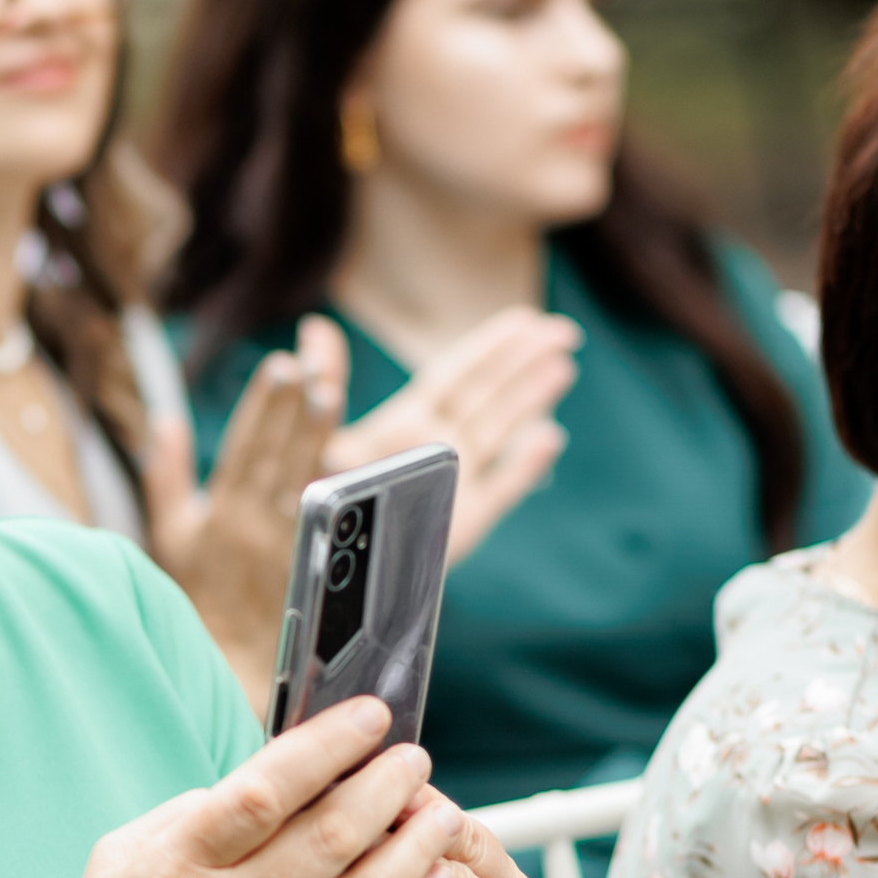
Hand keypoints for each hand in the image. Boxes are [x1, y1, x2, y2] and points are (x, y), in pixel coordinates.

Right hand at [13, 698, 477, 877]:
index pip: (263, 790)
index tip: (370, 717)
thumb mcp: (121, 864)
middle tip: (416, 760)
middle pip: (327, 839)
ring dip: (413, 850)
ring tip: (443, 814)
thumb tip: (276, 775)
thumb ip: (193, 815)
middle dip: (385, 789)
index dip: (326, 748)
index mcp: (171, 865)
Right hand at [142, 321, 345, 707]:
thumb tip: (163, 420)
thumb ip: (167, 474)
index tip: (280, 368)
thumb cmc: (197, 594)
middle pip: (277, 459)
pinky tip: (357, 463)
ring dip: (317, 441)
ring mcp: (283, 551)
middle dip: (293, 413)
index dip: (263, 407)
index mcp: (219, 513)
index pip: (244, 446)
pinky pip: (327, 529)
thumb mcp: (171, 533)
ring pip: (302, 486)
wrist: (225, 663)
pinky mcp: (309, 573)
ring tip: (331, 398)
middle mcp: (251, 528)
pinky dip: (338, 495)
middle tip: (312, 373)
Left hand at [326, 308, 578, 566]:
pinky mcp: (465, 521)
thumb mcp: (314, 428)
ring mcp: (455, 481)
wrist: (327, 560)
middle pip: (488, 395)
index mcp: (405, 421)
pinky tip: (550, 439)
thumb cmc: (315, 494)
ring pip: (501, 430)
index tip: (526, 317)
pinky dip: (527, 466)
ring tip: (563, 367)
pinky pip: (503, 487)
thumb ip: (326, 378)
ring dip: (531, 400)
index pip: (458, 374)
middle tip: (562, 330)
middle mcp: (435, 444)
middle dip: (523, 362)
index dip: (492, 345)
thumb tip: (316, 326)